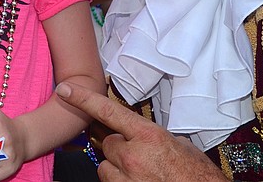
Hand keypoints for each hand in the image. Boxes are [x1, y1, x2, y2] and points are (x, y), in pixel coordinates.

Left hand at [55, 82, 227, 180]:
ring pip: (105, 167)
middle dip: (120, 148)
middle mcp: (133, 156)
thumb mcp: (178, 144)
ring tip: (142, 172)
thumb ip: (151, 135)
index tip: (65, 90)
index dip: (83, 99)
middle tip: (141, 156)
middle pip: (108, 144)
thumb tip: (136, 134)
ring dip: (118, 168)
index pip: (108, 111)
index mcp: (148, 135)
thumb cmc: (197, 174)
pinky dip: (121, 181)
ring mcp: (127, 179)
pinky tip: (140, 181)